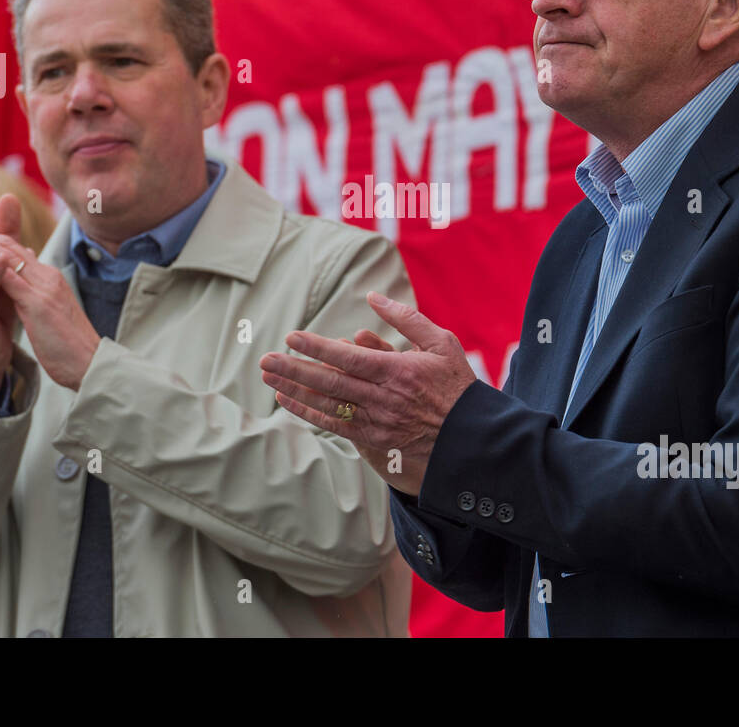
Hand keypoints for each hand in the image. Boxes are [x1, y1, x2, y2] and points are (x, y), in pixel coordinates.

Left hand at [0, 234, 100, 391]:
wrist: (91, 363)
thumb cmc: (72, 345)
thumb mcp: (53, 314)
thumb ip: (40, 298)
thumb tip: (27, 291)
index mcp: (52, 280)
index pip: (20, 254)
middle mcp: (49, 278)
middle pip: (12, 249)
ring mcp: (45, 288)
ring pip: (9, 258)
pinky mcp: (38, 304)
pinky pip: (9, 279)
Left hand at [258, 293, 478, 495]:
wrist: (472, 438)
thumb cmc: (456, 385)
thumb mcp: (441, 342)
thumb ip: (405, 319)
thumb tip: (373, 298)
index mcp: (399, 371)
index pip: (349, 358)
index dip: (317, 347)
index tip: (292, 336)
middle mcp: (384, 399)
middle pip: (330, 382)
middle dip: (295, 369)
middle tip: (266, 359)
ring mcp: (377, 422)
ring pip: (328, 405)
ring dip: (295, 390)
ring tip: (268, 377)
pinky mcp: (373, 440)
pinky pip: (334, 426)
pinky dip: (308, 413)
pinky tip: (287, 401)